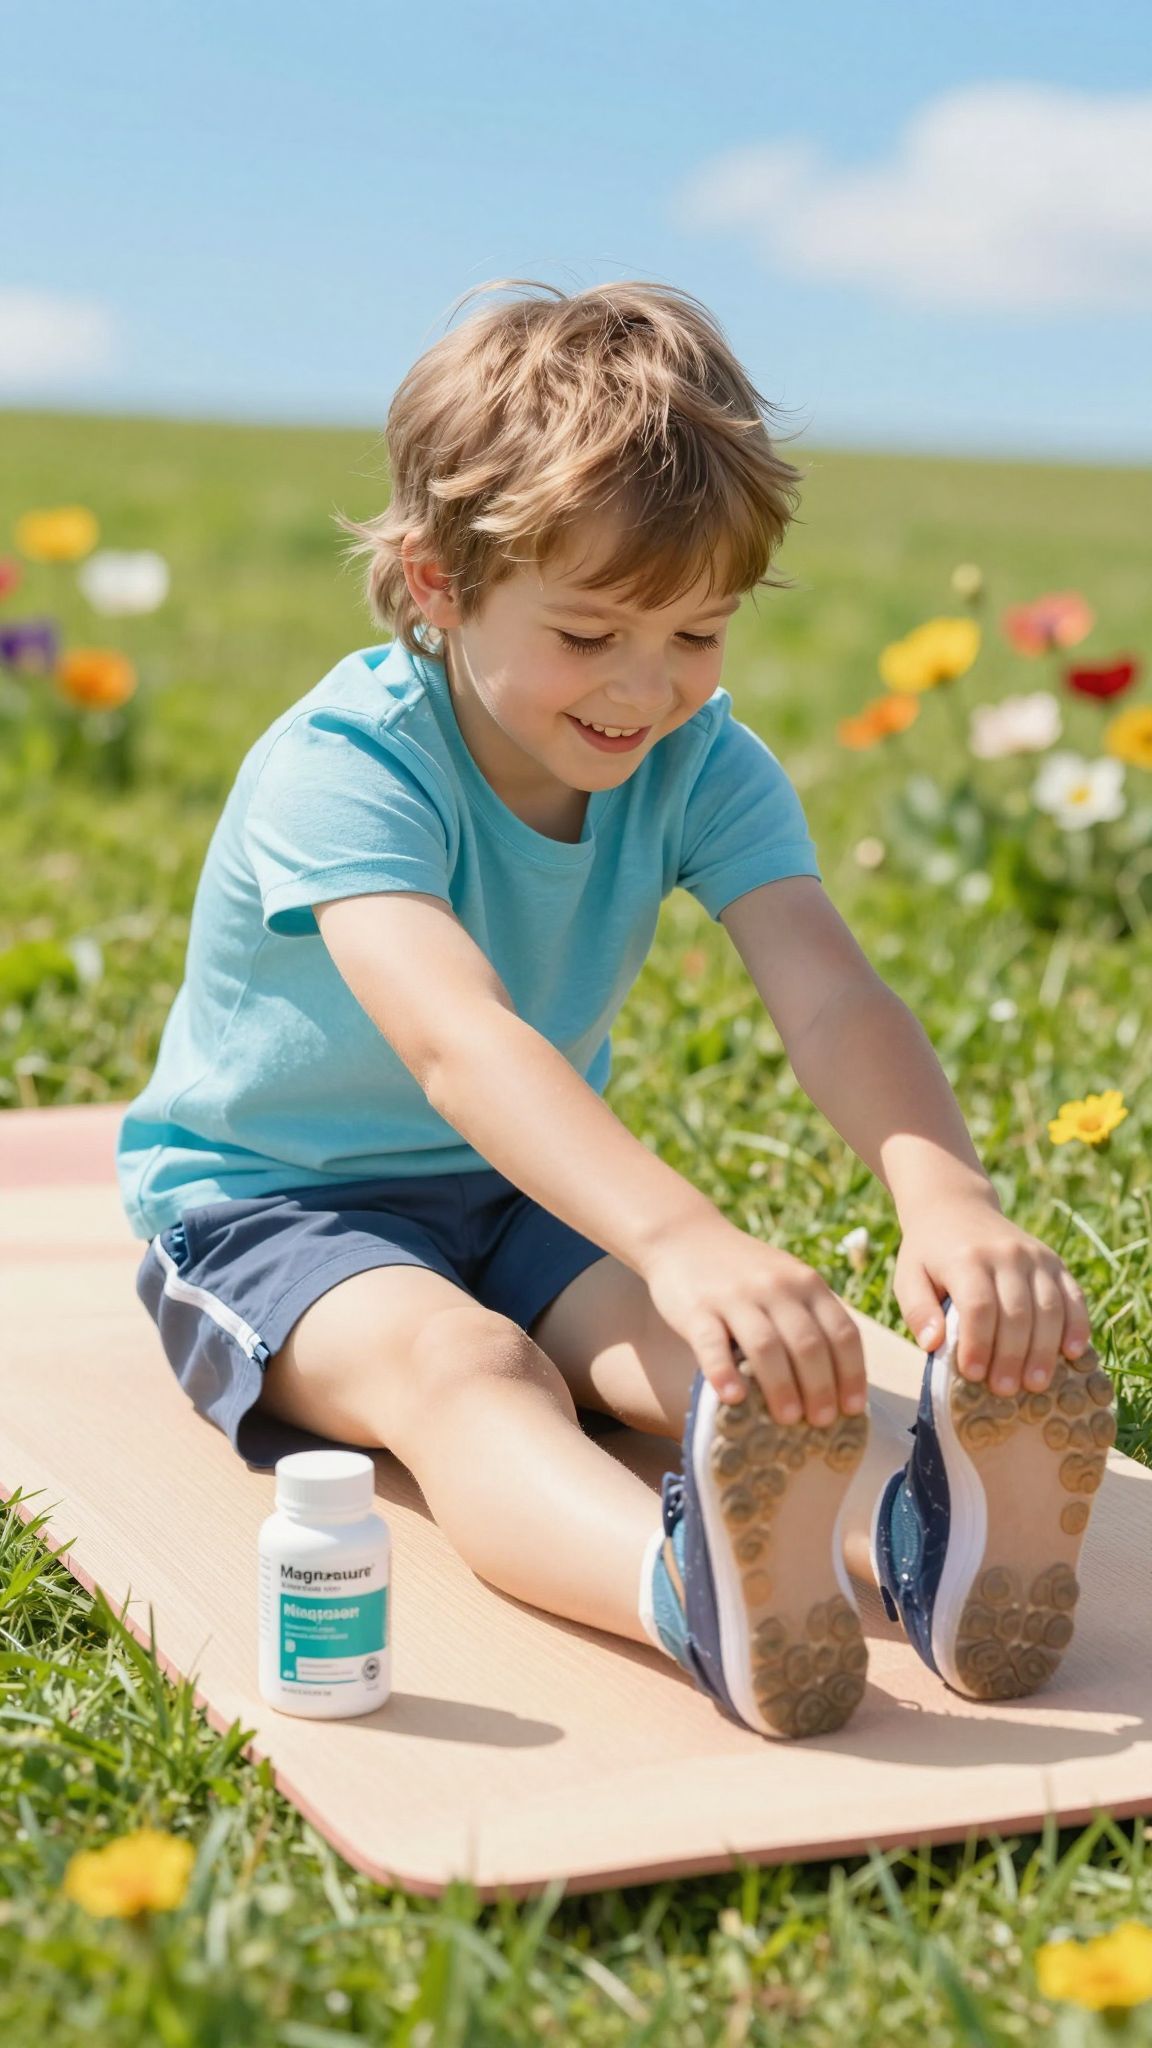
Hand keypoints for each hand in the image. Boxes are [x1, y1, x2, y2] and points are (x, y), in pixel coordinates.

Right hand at [642, 1217, 868, 1425]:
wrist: (684, 1236)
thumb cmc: (744, 1272)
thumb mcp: (786, 1280)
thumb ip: (808, 1317)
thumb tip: (834, 1383)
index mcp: (806, 1283)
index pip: (842, 1332)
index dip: (851, 1374)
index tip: (852, 1408)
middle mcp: (776, 1287)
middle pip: (808, 1344)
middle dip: (820, 1388)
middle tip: (821, 1422)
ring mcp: (736, 1296)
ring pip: (767, 1346)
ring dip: (782, 1387)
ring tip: (788, 1419)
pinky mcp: (697, 1308)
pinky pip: (712, 1344)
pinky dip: (724, 1373)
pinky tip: (733, 1398)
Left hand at [894, 1193, 1092, 1395]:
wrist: (956, 1207)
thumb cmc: (929, 1253)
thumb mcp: (908, 1276)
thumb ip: (917, 1310)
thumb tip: (933, 1344)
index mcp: (966, 1259)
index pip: (978, 1306)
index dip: (978, 1343)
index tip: (973, 1374)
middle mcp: (1005, 1254)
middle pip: (1017, 1312)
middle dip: (1012, 1356)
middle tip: (1005, 1390)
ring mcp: (1034, 1256)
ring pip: (1049, 1308)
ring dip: (1044, 1350)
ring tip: (1036, 1384)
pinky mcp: (1054, 1261)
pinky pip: (1073, 1295)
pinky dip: (1077, 1325)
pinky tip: (1072, 1353)